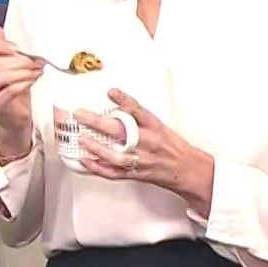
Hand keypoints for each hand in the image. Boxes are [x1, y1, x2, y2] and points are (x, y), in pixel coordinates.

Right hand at [0, 24, 42, 149]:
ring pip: (3, 75)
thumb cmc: (10, 88)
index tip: (15, 47)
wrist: (14, 115)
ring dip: (24, 71)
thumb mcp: (6, 63)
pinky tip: (32, 79)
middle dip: (19, 60)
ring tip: (36, 69)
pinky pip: (10, 90)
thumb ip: (0, 46)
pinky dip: (25, 82)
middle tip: (34, 60)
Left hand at [75, 89, 215, 213]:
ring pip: (116, 156)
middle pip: (121, 131)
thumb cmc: (171, 146)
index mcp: (154, 127)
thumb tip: (114, 109)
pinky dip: (97, 168)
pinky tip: (85, 160)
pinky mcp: (136, 174)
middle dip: (97, 123)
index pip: (138, 111)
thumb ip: (138, 120)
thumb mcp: (159, 126)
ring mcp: (141, 160)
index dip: (124, 101)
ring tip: (81, 139)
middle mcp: (148, 143)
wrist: (187, 168)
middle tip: (80, 115)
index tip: (111, 92)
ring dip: (96, 148)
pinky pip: (114, 173)